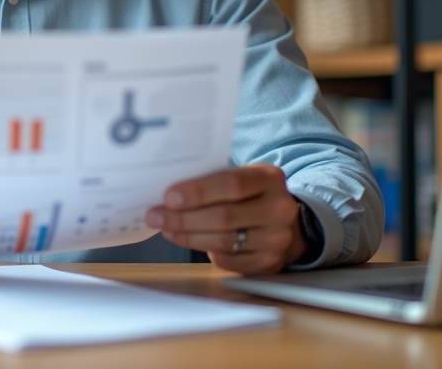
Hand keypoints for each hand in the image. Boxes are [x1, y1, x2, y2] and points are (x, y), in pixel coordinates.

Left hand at [145, 164, 305, 274]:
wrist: (285, 224)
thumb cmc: (252, 196)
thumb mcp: (244, 178)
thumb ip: (215, 181)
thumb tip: (171, 192)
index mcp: (270, 178)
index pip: (232, 184)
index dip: (198, 192)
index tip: (169, 197)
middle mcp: (278, 209)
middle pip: (223, 216)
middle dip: (184, 217)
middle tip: (156, 215)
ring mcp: (276, 239)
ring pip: (223, 240)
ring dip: (187, 235)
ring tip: (166, 228)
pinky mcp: (268, 262)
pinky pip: (227, 260)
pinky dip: (203, 251)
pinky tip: (186, 240)